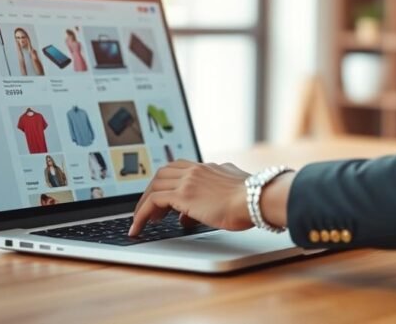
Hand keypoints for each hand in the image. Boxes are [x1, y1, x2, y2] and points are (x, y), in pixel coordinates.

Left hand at [129, 160, 251, 236]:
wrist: (257, 199)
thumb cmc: (253, 199)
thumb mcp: (233, 191)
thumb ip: (218, 192)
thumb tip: (203, 206)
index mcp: (209, 167)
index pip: (180, 168)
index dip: (168, 182)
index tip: (165, 197)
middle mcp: (196, 170)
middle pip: (162, 173)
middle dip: (152, 191)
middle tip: (150, 210)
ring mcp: (188, 180)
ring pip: (154, 186)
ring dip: (144, 204)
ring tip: (141, 221)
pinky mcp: (183, 195)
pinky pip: (153, 202)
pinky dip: (141, 214)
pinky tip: (138, 227)